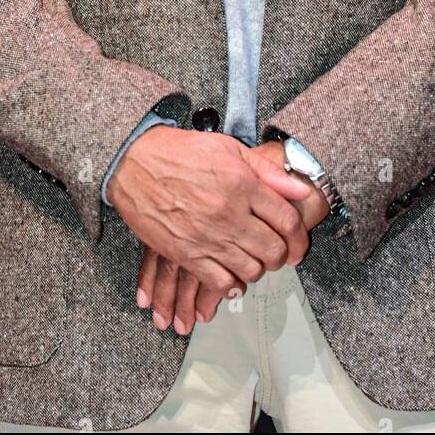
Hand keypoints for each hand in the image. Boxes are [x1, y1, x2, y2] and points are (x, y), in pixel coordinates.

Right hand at [134, 140, 332, 334]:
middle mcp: (230, 213)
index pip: (287, 220)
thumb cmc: (180, 152)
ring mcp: (208, 237)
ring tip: (254, 261)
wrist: (134, 163)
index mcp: (243, 184)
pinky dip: (233, 285)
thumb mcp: (229, 148)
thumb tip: (300, 189)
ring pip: (251, 270)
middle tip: (278, 254)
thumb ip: (267, 171)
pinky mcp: (186, 254)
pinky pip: (221, 282)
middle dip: (282, 256)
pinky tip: (233, 277)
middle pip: (273, 250)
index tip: (299, 244)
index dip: (299, 237)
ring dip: (258, 269)